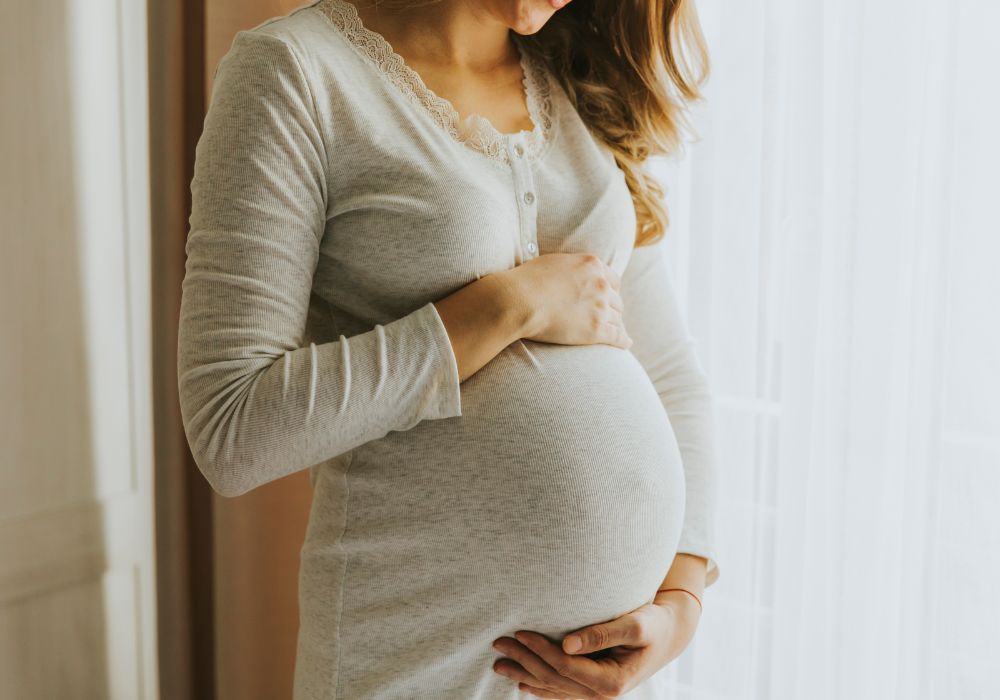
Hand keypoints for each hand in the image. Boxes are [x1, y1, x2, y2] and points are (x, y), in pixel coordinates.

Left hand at [490, 593, 701, 697]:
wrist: (669, 634)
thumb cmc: (654, 623)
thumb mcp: (634, 625)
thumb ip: (602, 633)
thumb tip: (566, 643)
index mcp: (612, 681)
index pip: (565, 666)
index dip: (540, 650)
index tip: (520, 633)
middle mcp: (601, 693)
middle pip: (553, 679)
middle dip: (524, 661)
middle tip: (498, 643)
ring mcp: (596, 693)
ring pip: (553, 687)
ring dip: (524, 674)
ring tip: (498, 664)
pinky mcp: (593, 687)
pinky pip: (561, 690)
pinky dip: (539, 685)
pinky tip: (522, 681)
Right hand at [498, 252, 632, 349]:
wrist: (519, 300)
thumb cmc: (527, 281)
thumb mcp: (554, 262)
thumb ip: (571, 267)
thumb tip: (571, 273)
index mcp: (592, 265)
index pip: (613, 280)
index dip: (611, 291)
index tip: (608, 298)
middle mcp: (601, 284)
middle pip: (616, 300)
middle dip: (613, 309)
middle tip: (608, 317)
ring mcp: (600, 307)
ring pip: (617, 319)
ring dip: (616, 325)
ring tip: (617, 332)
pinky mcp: (595, 329)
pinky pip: (617, 336)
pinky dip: (623, 341)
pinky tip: (625, 344)